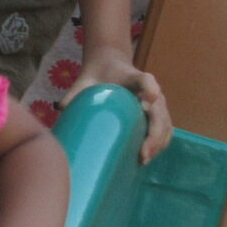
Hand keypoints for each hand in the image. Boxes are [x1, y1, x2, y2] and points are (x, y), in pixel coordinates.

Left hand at [63, 47, 171, 162]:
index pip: (145, 80)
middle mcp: (149, 90)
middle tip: (142, 154)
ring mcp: (156, 102)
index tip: (145, 103)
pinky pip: (165, 129)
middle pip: (160, 109)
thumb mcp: (84, 80)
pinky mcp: (156, 113)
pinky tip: (149, 157)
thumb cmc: (97, 76)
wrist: (109, 66)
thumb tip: (60, 108)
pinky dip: (160, 143)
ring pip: (166, 123)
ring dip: (159, 142)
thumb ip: (74, 93)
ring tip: (144, 159)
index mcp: (133, 77)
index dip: (149, 88)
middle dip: (155, 133)